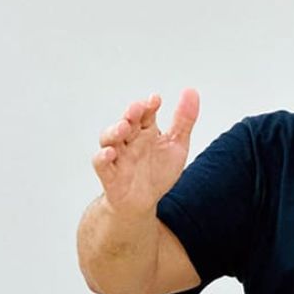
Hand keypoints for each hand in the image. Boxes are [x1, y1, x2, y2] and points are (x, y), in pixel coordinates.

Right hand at [92, 89, 199, 217]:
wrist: (143, 202)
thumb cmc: (157, 172)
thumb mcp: (176, 145)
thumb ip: (184, 120)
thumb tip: (191, 91)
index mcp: (146, 131)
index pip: (146, 113)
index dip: (149, 105)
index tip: (155, 99)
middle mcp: (130, 141)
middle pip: (127, 122)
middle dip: (131, 114)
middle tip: (137, 108)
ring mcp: (118, 156)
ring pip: (109, 138)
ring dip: (114, 131)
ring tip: (123, 126)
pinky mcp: (110, 175)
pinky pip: (101, 164)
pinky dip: (103, 157)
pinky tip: (110, 152)